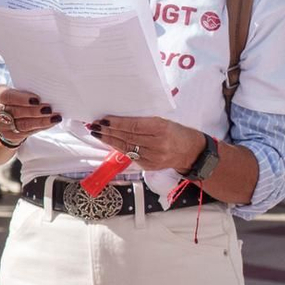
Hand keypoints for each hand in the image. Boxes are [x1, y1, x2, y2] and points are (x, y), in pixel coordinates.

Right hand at [0, 84, 58, 142]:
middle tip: (49, 109)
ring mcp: (0, 125)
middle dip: (34, 111)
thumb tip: (47, 92)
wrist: (4, 116)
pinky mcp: (8, 135)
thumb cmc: (15, 99)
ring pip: (22, 124)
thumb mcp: (16, 91)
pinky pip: (26, 132)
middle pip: (16, 111)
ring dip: (40, 121)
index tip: (37, 99)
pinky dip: (40, 127)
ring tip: (54, 117)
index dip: (22, 98)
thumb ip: (26, 91)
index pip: (7, 96)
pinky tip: (50, 123)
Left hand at [87, 116, 203, 168]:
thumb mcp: (163, 121)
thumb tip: (119, 118)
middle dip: (108, 131)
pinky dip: (118, 148)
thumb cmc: (176, 132)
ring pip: (126, 148)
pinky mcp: (149, 166)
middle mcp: (157, 144)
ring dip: (109, 140)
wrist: (190, 152)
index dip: (116, 123)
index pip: (133, 126)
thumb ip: (144, 121)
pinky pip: (130, 156)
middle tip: (94, 126)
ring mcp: (153, 157)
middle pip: (127, 137)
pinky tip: (110, 142)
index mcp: (161, 128)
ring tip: (97, 133)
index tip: (104, 119)